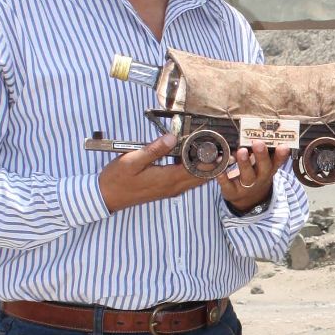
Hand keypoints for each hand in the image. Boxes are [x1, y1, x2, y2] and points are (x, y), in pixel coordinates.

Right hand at [98, 133, 214, 213]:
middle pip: (201, 177)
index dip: (212, 160)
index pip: (196, 170)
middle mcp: (172, 186)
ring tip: (218, 155)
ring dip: (207, 170)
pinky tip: (196, 162)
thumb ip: (154, 149)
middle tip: (227, 152)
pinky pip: (186, 182)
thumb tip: (172, 138)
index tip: (223, 150)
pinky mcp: (165, 189)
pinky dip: (196, 173)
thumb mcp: (132, 160)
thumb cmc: (117, 178)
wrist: (107, 197)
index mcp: (167, 179)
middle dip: (215, 165)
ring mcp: (169, 189)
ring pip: (195, 181)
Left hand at [217, 141, 289, 213]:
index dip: (281, 155)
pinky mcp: (232, 192)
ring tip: (241, 151)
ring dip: (244, 164)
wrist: (248, 199)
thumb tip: (264, 132)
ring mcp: (246, 187)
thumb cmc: (256, 174)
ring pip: (247, 176)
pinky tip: (219, 167)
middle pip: (264, 168)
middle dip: (261, 156)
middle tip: (258, 143)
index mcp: (269, 169)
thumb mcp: (264, 165)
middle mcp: (260, 178)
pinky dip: (223, 176)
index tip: (283, 146)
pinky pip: (227, 184)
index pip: (277, 161)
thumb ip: (266, 152)